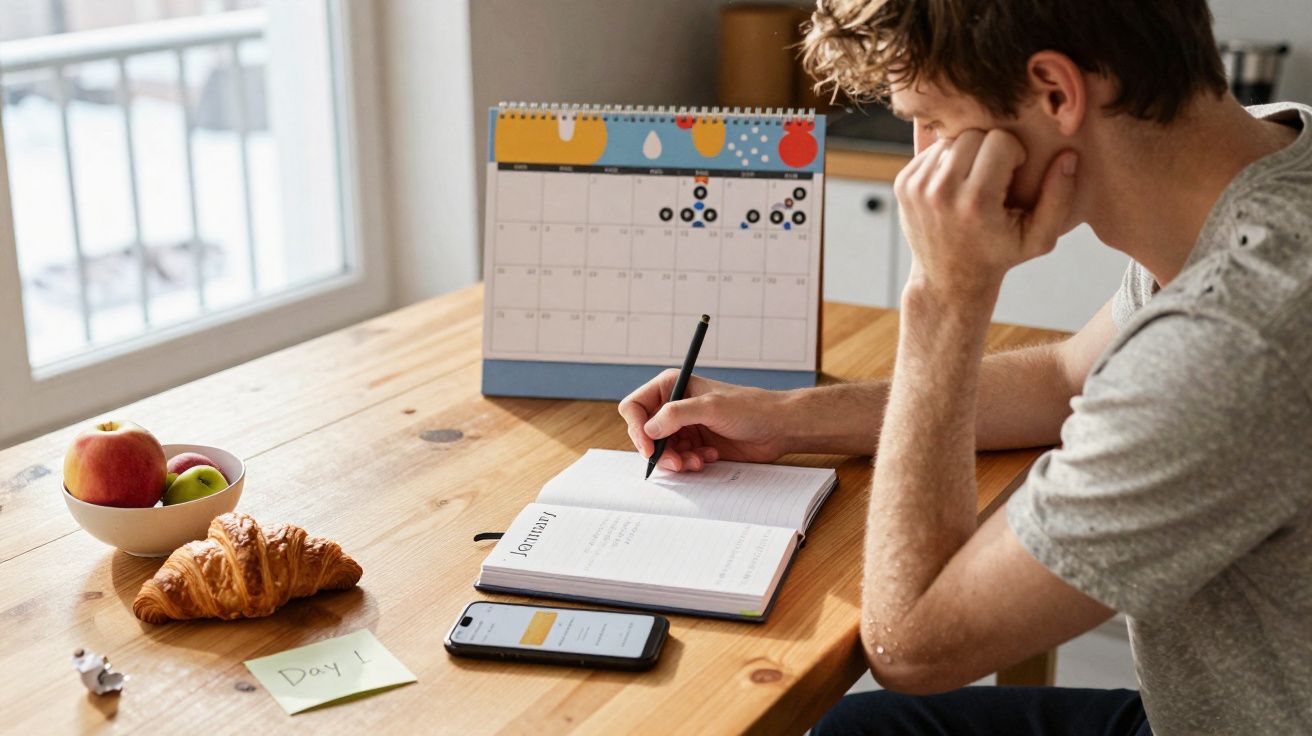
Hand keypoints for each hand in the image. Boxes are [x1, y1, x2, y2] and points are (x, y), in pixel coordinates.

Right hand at [618, 370, 791, 471]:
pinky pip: (678, 460)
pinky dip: (689, 463)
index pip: (635, 407)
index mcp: (672, 386)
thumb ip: (676, 415)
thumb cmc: (750, 408)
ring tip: (698, 461)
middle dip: (659, 451)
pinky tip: (709, 458)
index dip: (637, 428)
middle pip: (645, 434)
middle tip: (678, 462)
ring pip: (661, 450)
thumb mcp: (711, 408)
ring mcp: (684, 427)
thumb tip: (648, 429)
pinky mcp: (695, 445)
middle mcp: (674, 406)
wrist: (777, 427)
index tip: (649, 448)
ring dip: (676, 460)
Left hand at [894, 129, 1076, 299]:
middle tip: (993, 178)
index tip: (1012, 176)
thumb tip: (1069, 155)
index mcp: (976, 203)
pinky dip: (946, 162)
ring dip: (966, 155)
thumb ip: (1060, 197)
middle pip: (974, 134)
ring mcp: (917, 187)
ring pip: (951, 139)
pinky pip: (932, 150)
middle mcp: (941, 192)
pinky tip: (954, 187)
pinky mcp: (903, 184)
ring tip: (973, 184)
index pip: (1001, 141)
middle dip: (989, 150)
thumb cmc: (999, 255)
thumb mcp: (1040, 238)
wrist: (949, 279)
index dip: (1013, 154)